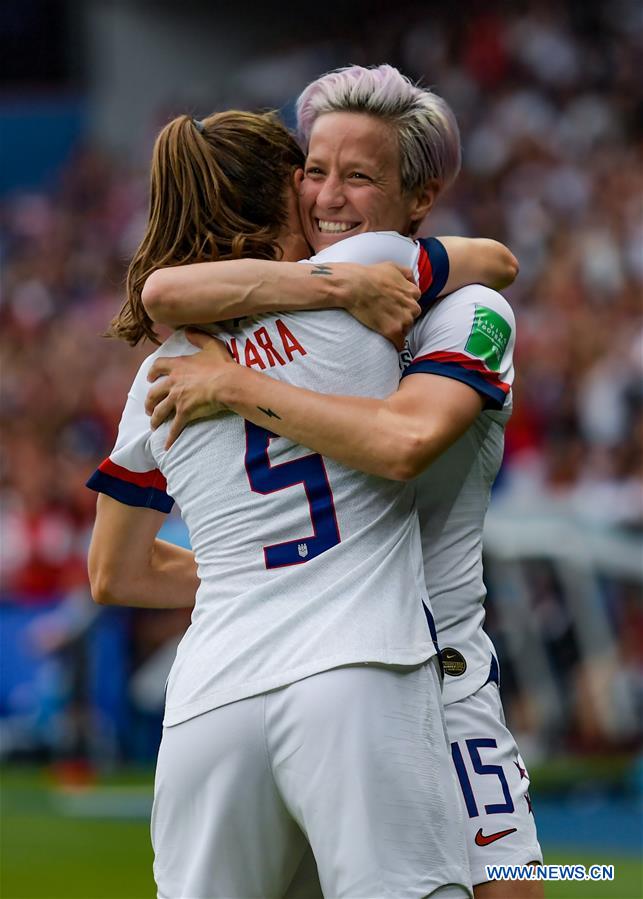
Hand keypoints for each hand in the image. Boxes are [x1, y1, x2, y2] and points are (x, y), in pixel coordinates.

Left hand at [146, 329, 235, 448]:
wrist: (228, 383)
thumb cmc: (222, 365)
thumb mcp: (211, 345)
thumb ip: (198, 336)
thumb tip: (188, 330)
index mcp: (178, 366)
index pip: (158, 367)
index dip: (152, 373)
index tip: (149, 379)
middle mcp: (173, 383)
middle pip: (153, 393)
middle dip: (149, 401)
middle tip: (149, 407)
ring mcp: (177, 398)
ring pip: (159, 410)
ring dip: (155, 418)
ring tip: (154, 424)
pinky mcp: (184, 412)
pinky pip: (174, 427)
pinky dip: (169, 437)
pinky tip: (166, 446)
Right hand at [342, 262, 420, 349]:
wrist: (355, 287)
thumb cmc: (371, 275)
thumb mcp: (393, 266)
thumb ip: (407, 274)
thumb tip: (413, 282)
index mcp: (413, 292)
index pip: (414, 303)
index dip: (404, 305)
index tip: (395, 307)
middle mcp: (412, 307)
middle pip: (412, 317)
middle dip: (402, 317)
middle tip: (388, 316)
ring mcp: (403, 320)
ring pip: (406, 330)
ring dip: (397, 329)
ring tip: (383, 325)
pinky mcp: (393, 331)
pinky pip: (400, 344)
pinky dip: (396, 344)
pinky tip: (390, 343)